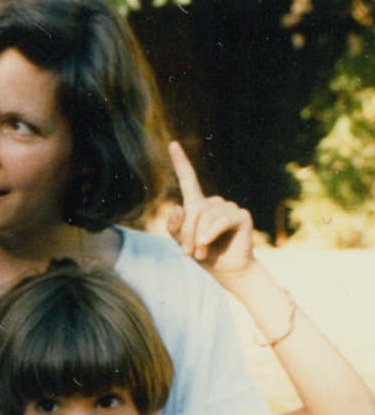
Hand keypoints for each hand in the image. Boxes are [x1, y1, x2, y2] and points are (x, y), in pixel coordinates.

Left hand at [162, 141, 254, 284]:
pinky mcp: (241, 215)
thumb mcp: (182, 242)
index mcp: (198, 205)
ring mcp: (228, 207)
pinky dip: (210, 234)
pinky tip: (207, 243)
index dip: (181, 162)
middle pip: (192, 210)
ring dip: (198, 238)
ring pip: (204, 216)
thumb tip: (176, 206)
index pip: (189, 180)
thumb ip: (175, 226)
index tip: (173, 144)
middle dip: (186, 233)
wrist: (227, 270)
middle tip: (188, 252)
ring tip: (200, 252)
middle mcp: (213, 202)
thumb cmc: (204, 254)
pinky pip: (220, 220)